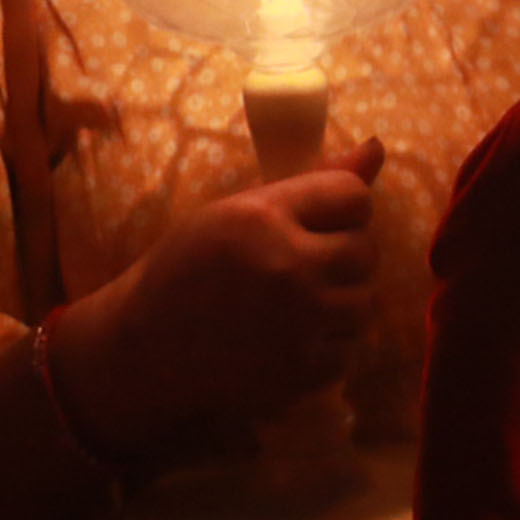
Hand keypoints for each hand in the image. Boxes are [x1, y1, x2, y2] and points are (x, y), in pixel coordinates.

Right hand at [71, 138, 386, 449]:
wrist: (142, 351)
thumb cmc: (184, 271)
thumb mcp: (234, 211)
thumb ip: (310, 183)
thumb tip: (377, 149)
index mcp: (263, 216)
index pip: (354, 195)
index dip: (344, 208)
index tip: (322, 223)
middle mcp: (288, 266)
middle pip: (367, 249)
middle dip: (345, 254)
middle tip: (307, 265)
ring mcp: (299, 323)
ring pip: (365, 301)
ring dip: (341, 300)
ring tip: (299, 303)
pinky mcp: (302, 371)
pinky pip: (348, 349)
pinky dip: (327, 346)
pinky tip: (291, 340)